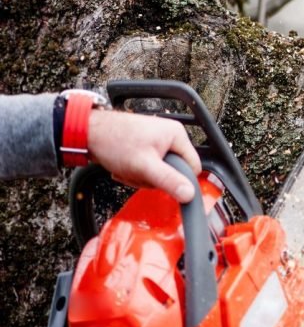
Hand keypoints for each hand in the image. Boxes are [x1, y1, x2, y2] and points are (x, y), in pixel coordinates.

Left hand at [86, 110, 201, 202]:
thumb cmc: (114, 142)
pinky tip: (123, 167)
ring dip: (141, 177)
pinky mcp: (145, 147)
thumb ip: (169, 180)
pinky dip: (135, 172)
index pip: (192, 167)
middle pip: (174, 171)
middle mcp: (170, 136)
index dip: (179, 180)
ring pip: (159, 172)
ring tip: (127, 169)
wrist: (87, 133)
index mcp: (177, 135)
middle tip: (138, 173)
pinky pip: (148, 168)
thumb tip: (190, 194)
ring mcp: (157, 141)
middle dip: (153, 178)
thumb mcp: (145, 166)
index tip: (161, 182)